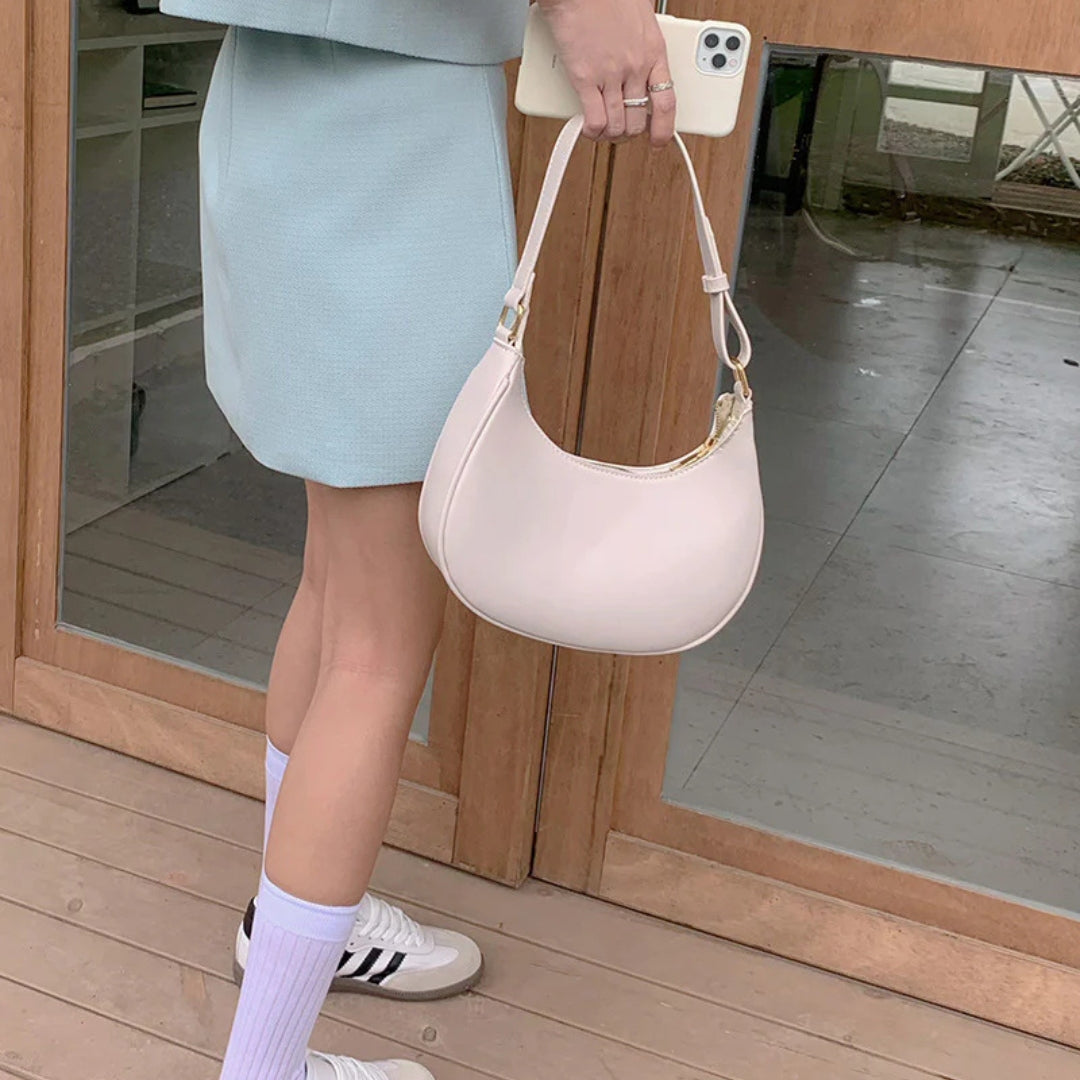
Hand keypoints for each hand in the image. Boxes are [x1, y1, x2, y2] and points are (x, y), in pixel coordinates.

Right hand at [535, 0, 675, 146]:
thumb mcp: (639, 16)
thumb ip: (641, 43)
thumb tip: (636, 55)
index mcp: (654, 51)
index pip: (666, 102)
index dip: (663, 129)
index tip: (659, 140)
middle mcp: (636, 66)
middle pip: (637, 121)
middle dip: (627, 133)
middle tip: (619, 131)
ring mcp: (612, 75)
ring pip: (616, 125)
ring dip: (609, 134)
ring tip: (601, 130)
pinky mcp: (586, 79)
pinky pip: (595, 120)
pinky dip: (592, 130)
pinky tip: (587, 127)